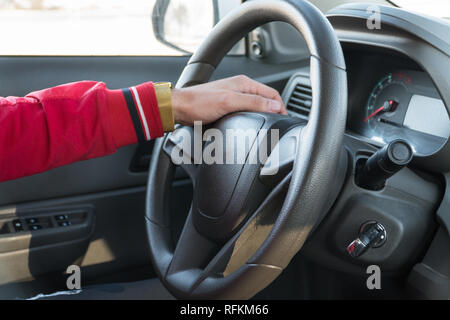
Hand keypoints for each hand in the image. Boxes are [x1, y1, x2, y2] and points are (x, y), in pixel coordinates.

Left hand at [171, 75, 286, 125]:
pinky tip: (252, 124)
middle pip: (265, 100)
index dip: (281, 107)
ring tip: (270, 125)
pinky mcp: (227, 107)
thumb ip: (253, 102)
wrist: (178, 109)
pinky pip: (246, 111)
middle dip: (275, 110)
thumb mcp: (228, 102)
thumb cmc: (198, 103)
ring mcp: (233, 97)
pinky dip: (253, 117)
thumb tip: (274, 106)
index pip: (272, 94)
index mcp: (243, 84)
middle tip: (280, 124)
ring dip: (264, 114)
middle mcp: (240, 88)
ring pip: (256, 106)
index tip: (285, 120)